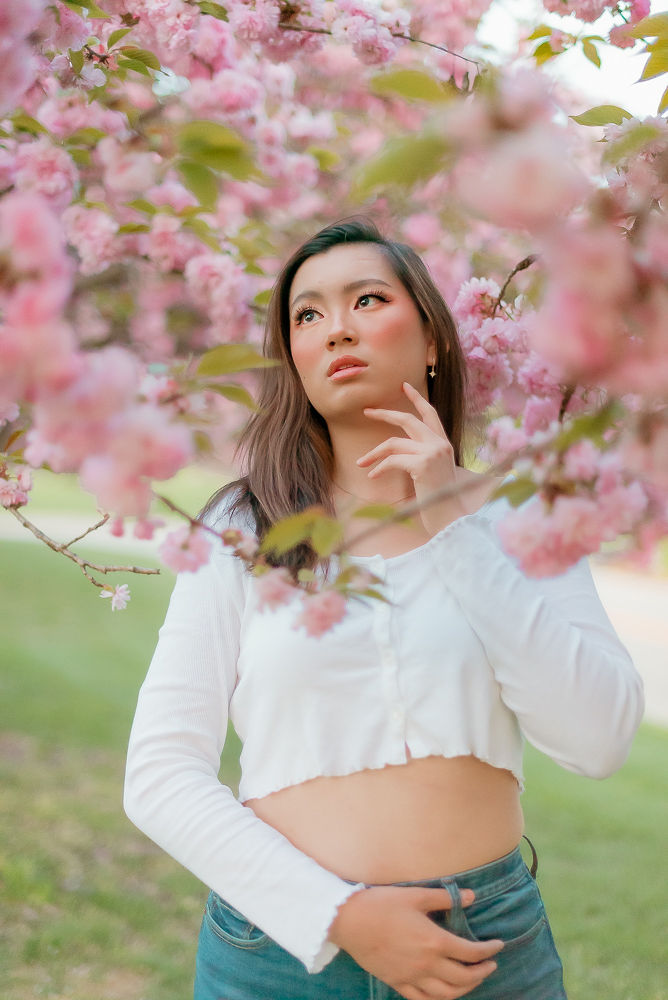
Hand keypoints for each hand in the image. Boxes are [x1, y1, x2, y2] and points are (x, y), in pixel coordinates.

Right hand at [328, 884, 503, 999]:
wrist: (348, 921)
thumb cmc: (382, 904)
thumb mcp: (415, 895)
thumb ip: (445, 898)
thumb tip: (471, 896)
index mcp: (434, 941)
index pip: (471, 952)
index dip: (488, 950)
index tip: (498, 945)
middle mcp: (426, 965)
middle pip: (464, 977)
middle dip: (482, 972)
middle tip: (490, 964)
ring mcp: (412, 978)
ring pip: (447, 994)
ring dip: (466, 989)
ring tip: (473, 980)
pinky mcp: (397, 983)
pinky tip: (445, 994)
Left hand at [358, 382, 466, 536]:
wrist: (450, 516)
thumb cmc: (438, 498)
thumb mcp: (431, 473)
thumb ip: (420, 456)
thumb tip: (395, 450)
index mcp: (444, 444)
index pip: (430, 414)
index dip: (417, 399)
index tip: (404, 386)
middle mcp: (440, 444)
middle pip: (408, 420)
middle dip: (385, 414)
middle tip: (367, 412)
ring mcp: (433, 452)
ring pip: (394, 442)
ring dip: (374, 452)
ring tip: (360, 462)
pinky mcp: (423, 464)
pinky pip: (393, 460)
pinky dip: (379, 467)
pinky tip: (373, 475)